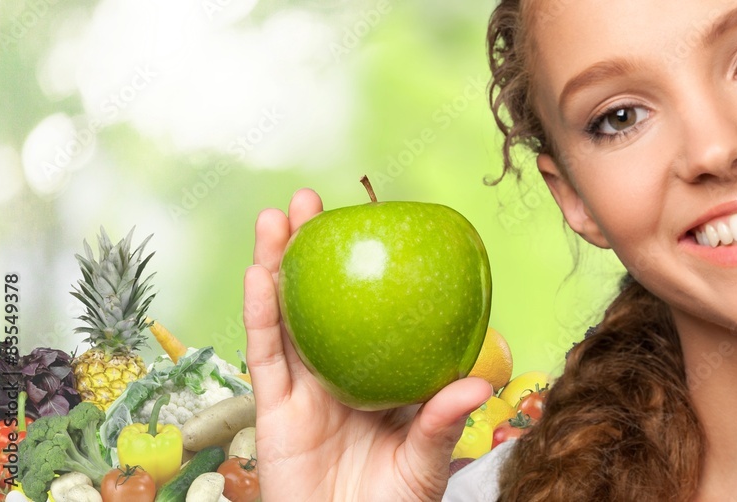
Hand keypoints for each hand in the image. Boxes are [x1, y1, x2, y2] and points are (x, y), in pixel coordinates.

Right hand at [244, 188, 492, 500]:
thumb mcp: (425, 464)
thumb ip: (441, 422)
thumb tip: (478, 384)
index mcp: (379, 376)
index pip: (374, 311)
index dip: (368, 268)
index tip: (374, 224)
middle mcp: (338, 372)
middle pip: (321, 300)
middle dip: (312, 249)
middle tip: (311, 201)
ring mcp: (303, 388)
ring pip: (285, 315)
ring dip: (276, 264)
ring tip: (275, 216)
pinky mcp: (273, 409)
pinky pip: (264, 355)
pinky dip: (259, 313)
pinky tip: (258, 273)